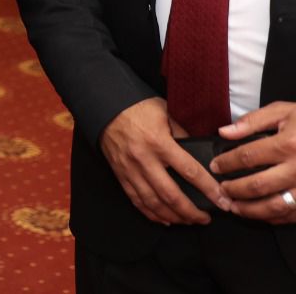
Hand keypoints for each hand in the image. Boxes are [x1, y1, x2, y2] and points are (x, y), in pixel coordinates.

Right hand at [99, 97, 224, 223]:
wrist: (105, 106)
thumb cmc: (138, 107)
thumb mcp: (166, 113)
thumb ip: (183, 134)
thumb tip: (200, 154)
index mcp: (159, 143)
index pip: (189, 171)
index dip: (209, 189)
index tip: (223, 201)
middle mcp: (144, 160)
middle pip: (171, 195)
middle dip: (191, 212)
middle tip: (206, 219)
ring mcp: (130, 169)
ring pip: (153, 203)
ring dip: (174, 217)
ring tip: (189, 221)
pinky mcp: (120, 174)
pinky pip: (136, 200)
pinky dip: (151, 214)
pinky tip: (165, 219)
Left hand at [214, 101, 295, 223]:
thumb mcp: (284, 111)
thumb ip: (253, 121)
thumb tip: (224, 132)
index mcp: (288, 144)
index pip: (247, 157)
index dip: (226, 163)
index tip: (215, 166)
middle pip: (258, 186)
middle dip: (234, 190)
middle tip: (221, 190)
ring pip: (275, 206)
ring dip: (251, 210)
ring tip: (235, 207)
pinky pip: (293, 214)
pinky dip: (274, 218)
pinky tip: (261, 214)